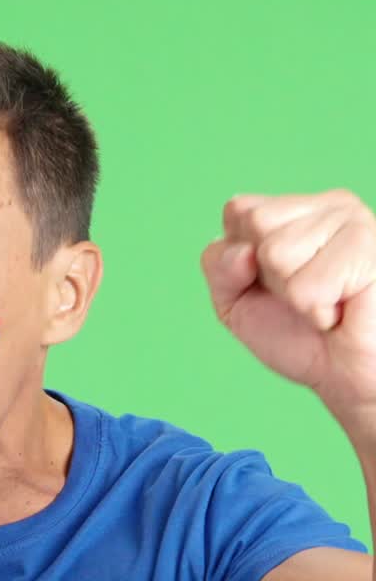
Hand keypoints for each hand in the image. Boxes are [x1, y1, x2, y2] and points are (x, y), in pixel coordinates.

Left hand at [200, 190, 375, 432]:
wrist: (344, 377)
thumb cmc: (297, 336)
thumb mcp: (236, 302)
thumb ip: (219, 267)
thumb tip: (244, 251)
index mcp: (296, 209)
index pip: (238, 211)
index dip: (241, 262)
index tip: (273, 286)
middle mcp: (327, 204)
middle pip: (256, 223)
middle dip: (269, 277)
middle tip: (304, 297)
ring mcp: (351, 219)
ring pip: (277, 253)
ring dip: (296, 297)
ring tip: (326, 303)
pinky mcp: (367, 245)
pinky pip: (307, 285)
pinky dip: (319, 312)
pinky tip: (343, 310)